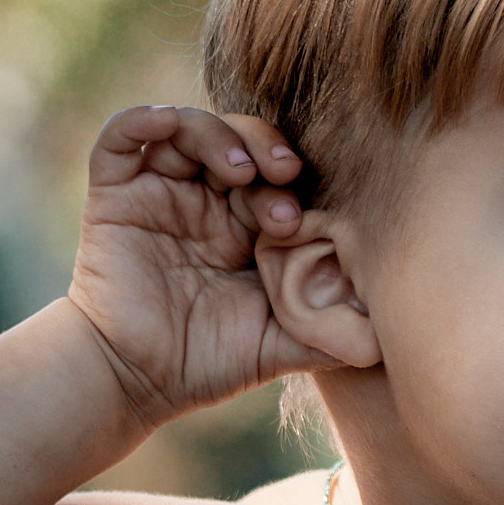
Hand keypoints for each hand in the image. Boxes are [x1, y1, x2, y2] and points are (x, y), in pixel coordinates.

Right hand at [69, 104, 335, 424]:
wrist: (135, 385)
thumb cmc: (207, 365)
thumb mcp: (278, 345)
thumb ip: (327, 332)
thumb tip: (388, 337)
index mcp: (245, 225)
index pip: (277, 172)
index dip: (295, 178)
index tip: (308, 216)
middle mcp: (205, 200)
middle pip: (239, 139)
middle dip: (267, 148)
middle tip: (286, 175)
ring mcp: (159, 193)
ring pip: (188, 127)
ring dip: (219, 135)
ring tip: (242, 171)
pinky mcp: (115, 196)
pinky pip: (121, 138)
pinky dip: (142, 120)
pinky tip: (166, 122)